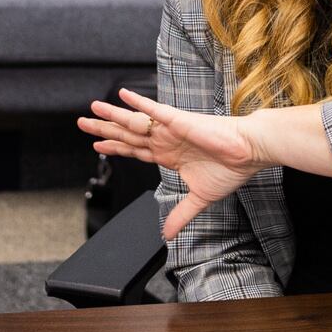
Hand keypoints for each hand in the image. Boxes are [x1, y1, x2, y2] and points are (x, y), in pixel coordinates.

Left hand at [79, 89, 266, 239]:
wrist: (249, 154)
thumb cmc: (230, 169)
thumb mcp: (199, 198)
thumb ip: (181, 214)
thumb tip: (167, 235)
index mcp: (169, 156)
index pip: (135, 152)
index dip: (115, 149)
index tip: (97, 146)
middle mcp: (165, 141)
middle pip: (127, 135)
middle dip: (104, 130)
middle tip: (81, 124)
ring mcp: (170, 130)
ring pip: (134, 123)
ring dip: (112, 116)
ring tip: (92, 109)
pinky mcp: (179, 121)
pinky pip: (155, 110)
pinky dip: (138, 103)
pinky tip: (122, 96)